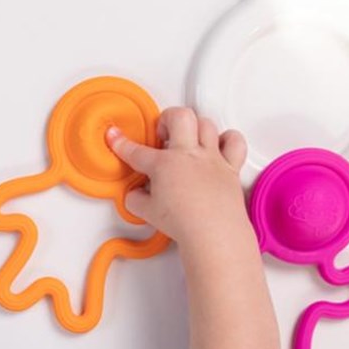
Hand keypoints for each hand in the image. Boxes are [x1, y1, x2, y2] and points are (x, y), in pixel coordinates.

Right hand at [106, 108, 248, 250]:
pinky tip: (218, 146)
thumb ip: (135, 199)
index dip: (120, 143)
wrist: (214, 233)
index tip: (114, 136)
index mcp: (164, 165)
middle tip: (162, 132)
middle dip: (166, 118)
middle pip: (179, 116)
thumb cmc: (184, 223)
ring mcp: (211, 158)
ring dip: (194, 127)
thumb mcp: (147, 213)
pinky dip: (226, 140)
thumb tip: (135, 194)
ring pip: (206, 123)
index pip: (136, 151)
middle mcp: (188, 155)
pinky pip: (234, 141)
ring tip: (187, 139)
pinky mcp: (230, 167)